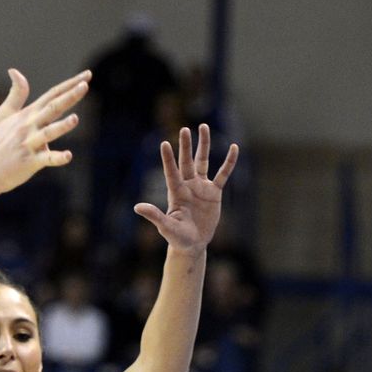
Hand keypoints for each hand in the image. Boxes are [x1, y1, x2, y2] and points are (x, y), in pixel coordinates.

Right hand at [0, 69, 90, 195]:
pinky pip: (46, 159)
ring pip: (48, 132)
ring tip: (75, 118)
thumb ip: (15, 94)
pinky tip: (68, 156)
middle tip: (84, 86)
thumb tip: (14, 70)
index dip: (69, 85)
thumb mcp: (3, 115)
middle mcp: (29, 126)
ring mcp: (29, 144)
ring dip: (62, 126)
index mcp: (27, 115)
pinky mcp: (29, 162)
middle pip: (52, 108)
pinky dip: (57, 158)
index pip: (51, 95)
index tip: (87, 75)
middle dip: (69, 97)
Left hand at [133, 124, 237, 251]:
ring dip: (204, 145)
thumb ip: (154, 215)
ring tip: (203, 127)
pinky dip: (229, 162)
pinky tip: (234, 147)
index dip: (168, 159)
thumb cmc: (176, 237)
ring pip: (203, 161)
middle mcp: (188, 186)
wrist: (193, 244)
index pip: (172, 172)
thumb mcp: (166, 226)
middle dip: (186, 146)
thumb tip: (137, 207)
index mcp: (176, 193)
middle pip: (187, 161)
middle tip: (184, 129)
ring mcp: (201, 187)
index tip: (165, 144)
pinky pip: (223, 174)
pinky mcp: (214, 192)